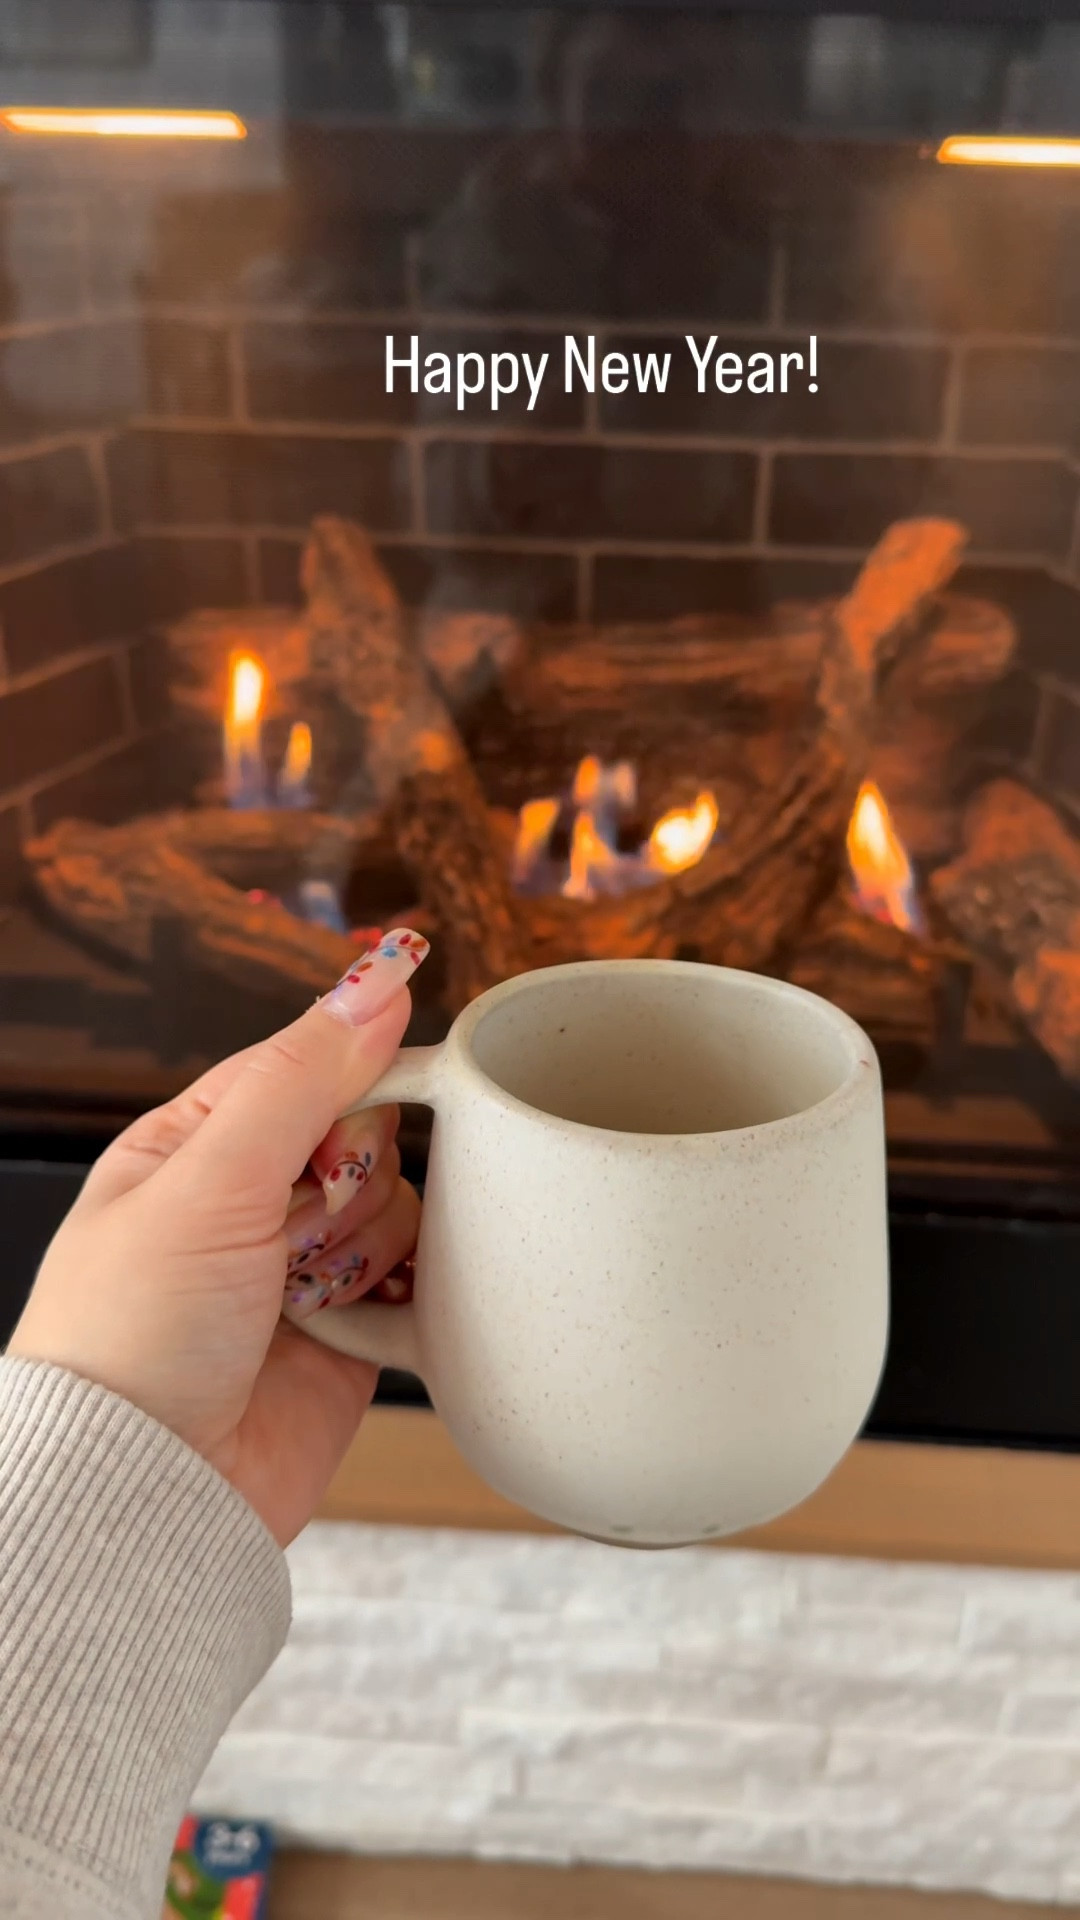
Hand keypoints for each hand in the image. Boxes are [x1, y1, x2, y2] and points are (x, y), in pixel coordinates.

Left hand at [8, 930, 428, 1545]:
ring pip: (398, 1209)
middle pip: (365, 1135)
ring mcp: (301, 1273)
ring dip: (366, 1247)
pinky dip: (401, 1298)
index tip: (388, 1082)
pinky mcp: (351, 1340)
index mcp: (192, 1147)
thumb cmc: (130, 1340)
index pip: (304, 1067)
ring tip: (306, 1296)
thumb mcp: (208, 1178)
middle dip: (350, 1177)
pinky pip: (416, 1286)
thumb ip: (301, 1075)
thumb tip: (376, 980)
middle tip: (299, 1225)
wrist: (146, 1498)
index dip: (351, 1075)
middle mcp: (249, 1204)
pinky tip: (357, 1318)